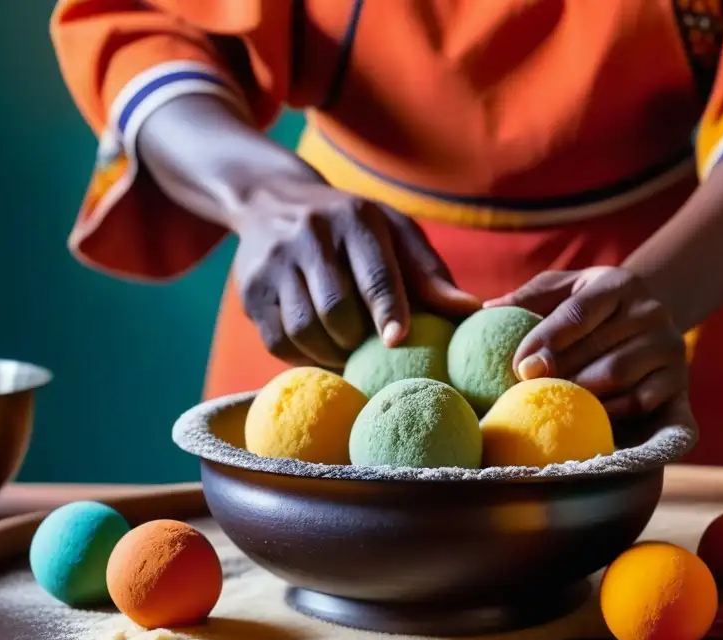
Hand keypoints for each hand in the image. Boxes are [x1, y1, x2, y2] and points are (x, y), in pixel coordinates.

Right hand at [231, 172, 479, 367]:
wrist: (271, 201)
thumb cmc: (353, 228)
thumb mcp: (394, 234)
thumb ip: (430, 274)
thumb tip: (471, 311)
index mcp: (355, 219)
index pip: (373, 271)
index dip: (388, 309)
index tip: (398, 340)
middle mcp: (309, 235)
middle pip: (336, 308)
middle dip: (359, 340)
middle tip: (375, 353)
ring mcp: (273, 263)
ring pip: (303, 329)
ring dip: (331, 354)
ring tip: (349, 354)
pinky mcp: (250, 290)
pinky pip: (277, 341)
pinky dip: (304, 356)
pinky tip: (321, 351)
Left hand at [487, 267, 687, 418]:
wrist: (645, 322)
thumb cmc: (589, 306)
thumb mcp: (562, 290)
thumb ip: (528, 297)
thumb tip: (487, 311)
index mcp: (618, 283)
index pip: (577, 313)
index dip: (546, 340)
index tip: (519, 366)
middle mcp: (651, 310)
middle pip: (596, 349)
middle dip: (558, 373)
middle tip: (527, 391)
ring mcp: (669, 344)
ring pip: (616, 376)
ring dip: (579, 393)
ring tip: (552, 402)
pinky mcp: (678, 378)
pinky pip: (639, 401)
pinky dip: (609, 410)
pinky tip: (585, 413)